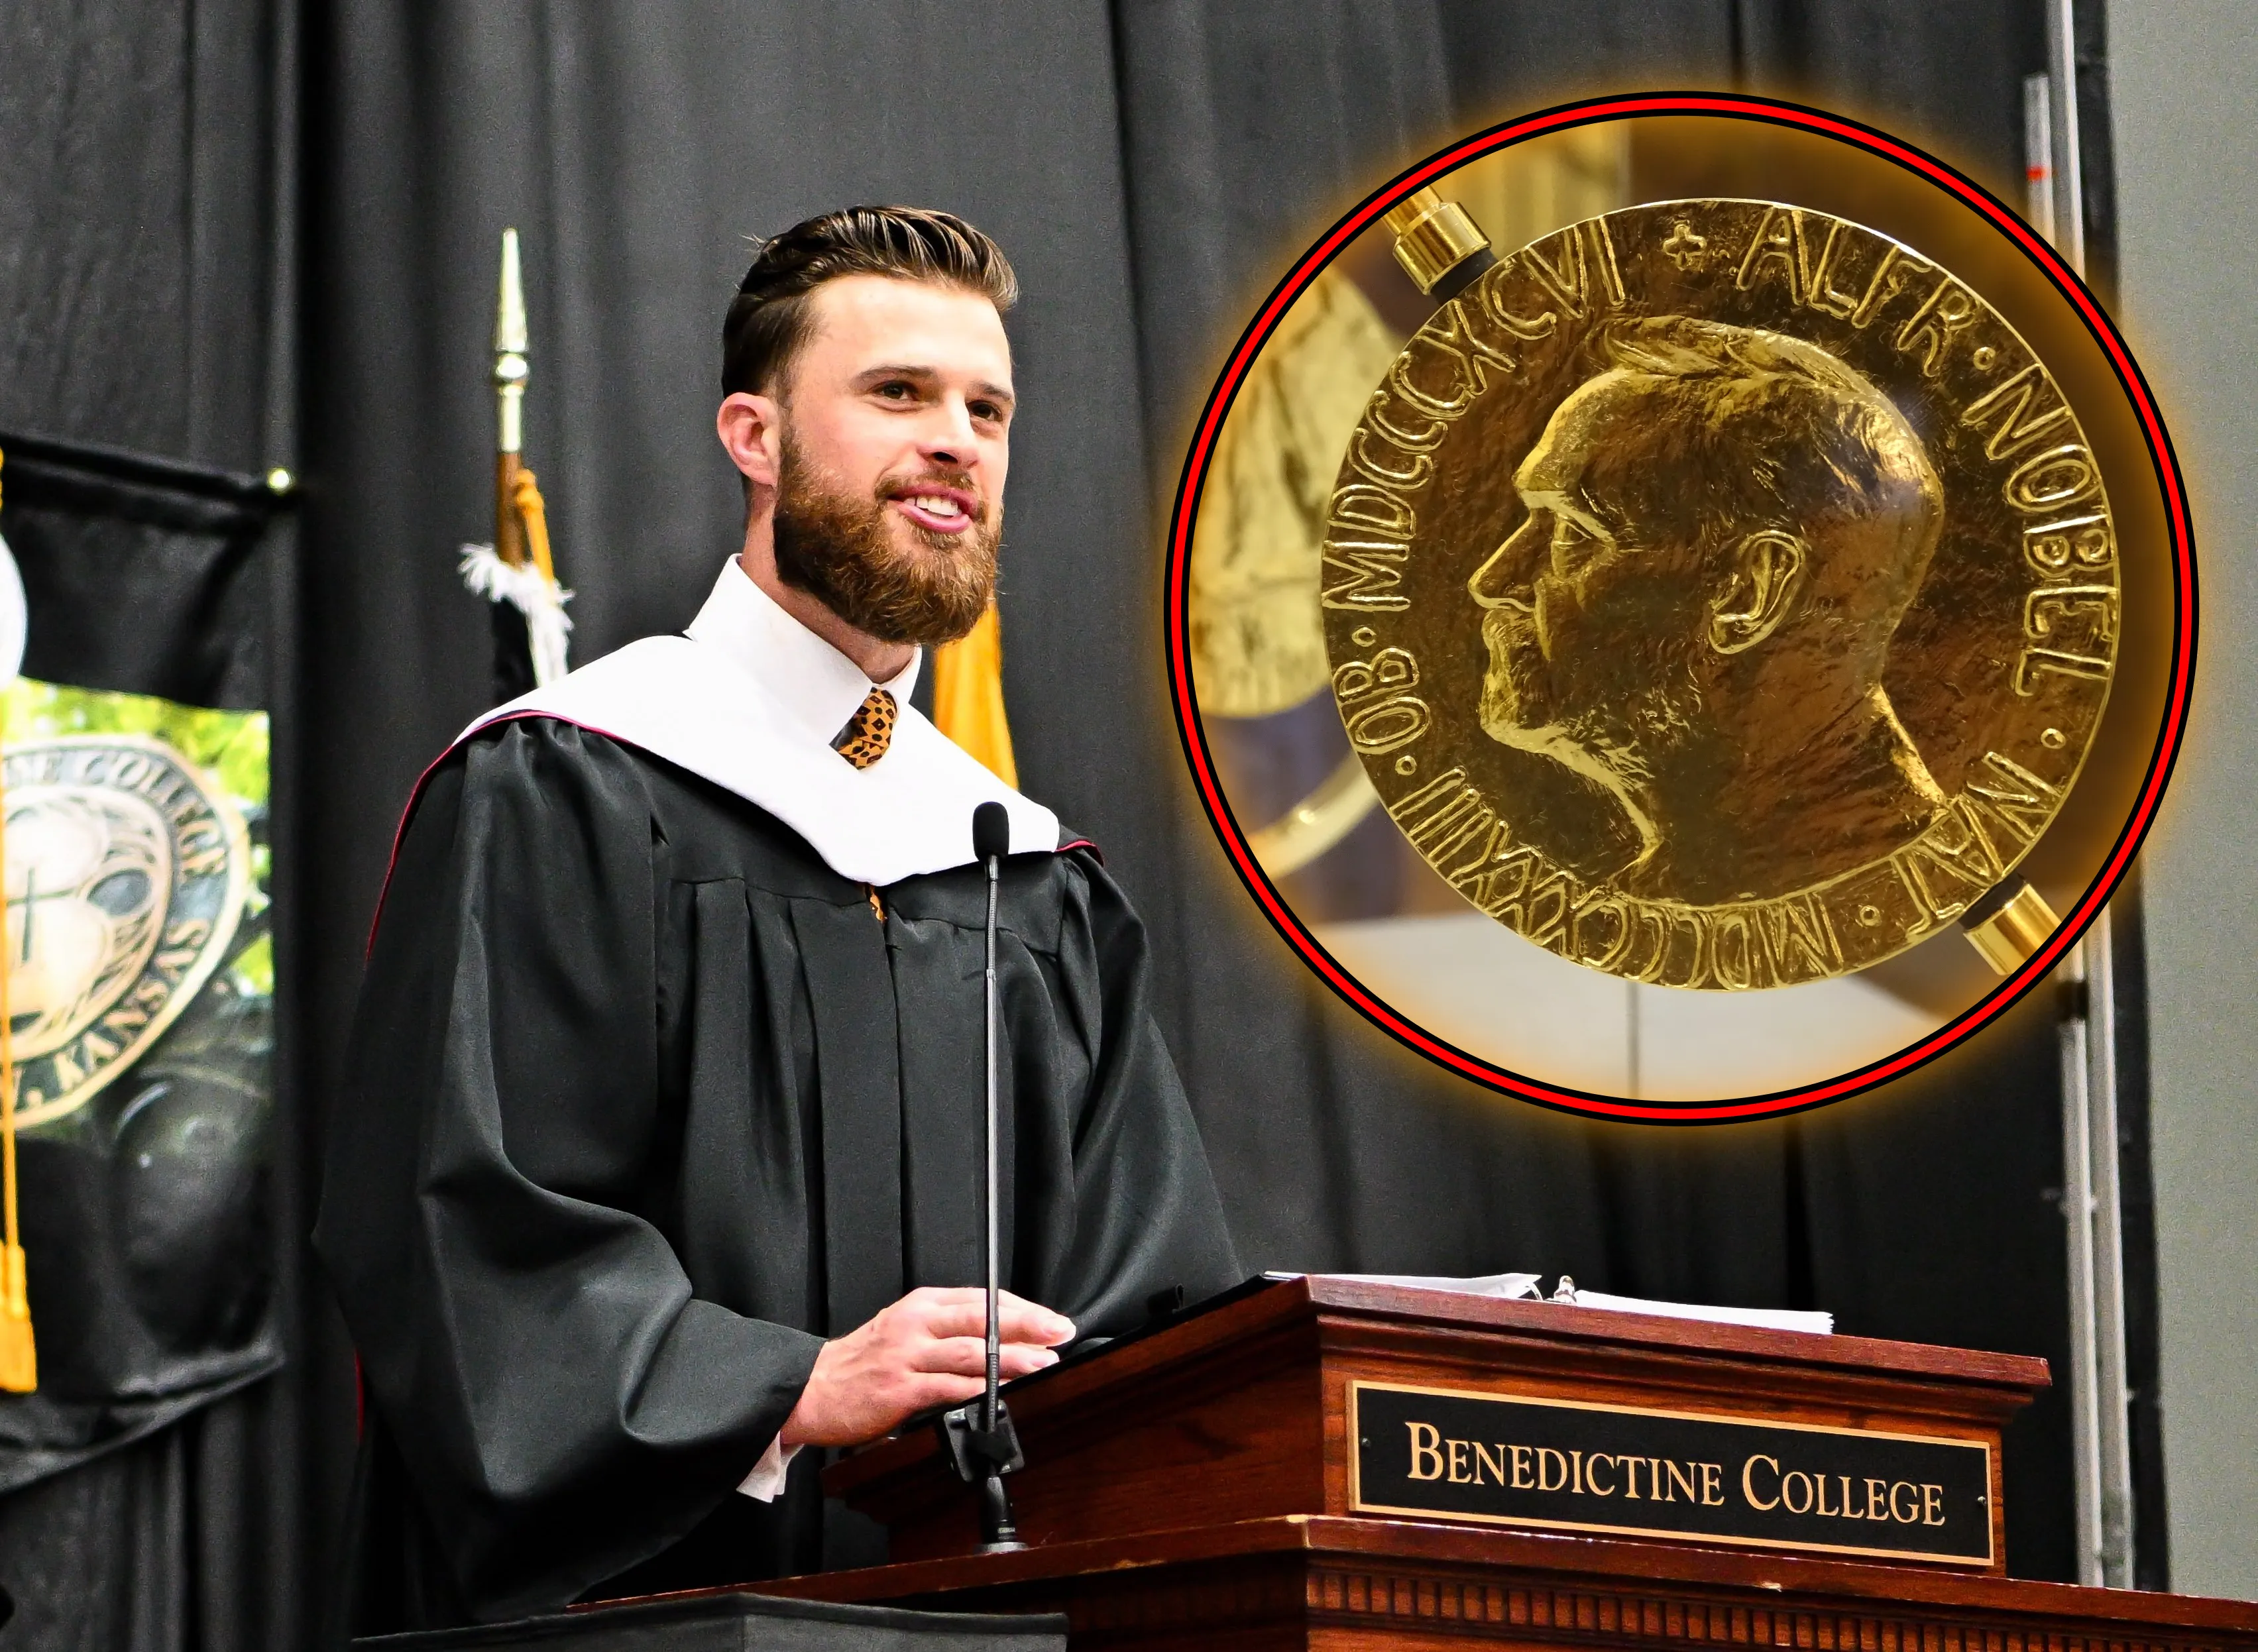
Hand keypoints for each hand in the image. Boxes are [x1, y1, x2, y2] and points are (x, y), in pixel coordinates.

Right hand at [778, 1287, 1074, 1448]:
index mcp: (922, 1305)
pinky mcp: (899, 1388)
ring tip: (1043, 1362)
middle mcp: (916, 1322)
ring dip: (1012, 1357)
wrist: (813, 1388)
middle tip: (1060, 1332)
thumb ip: (948, 1332)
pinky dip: (979, 1388)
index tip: (1052, 1319)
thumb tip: (1004, 1342)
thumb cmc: (863, 1362)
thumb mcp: (906, 1331)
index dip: (1023, 1308)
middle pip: (982, 1317)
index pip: (983, 1298)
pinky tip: (1002, 1392)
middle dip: (1028, 1324)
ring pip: (971, 1351)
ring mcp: (907, 1354)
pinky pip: (948, 1387)